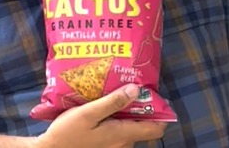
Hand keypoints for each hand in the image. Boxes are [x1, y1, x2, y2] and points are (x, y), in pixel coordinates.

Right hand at [33, 84, 167, 147]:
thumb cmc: (67, 133)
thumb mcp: (88, 113)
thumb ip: (112, 102)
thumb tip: (136, 89)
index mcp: (122, 135)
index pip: (156, 129)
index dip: (162, 113)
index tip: (156, 96)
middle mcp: (123, 144)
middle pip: (144, 126)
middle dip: (140, 107)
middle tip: (132, 87)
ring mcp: (115, 147)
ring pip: (131, 128)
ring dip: (127, 112)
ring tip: (116, 93)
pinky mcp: (106, 147)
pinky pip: (120, 132)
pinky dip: (117, 119)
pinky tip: (105, 107)